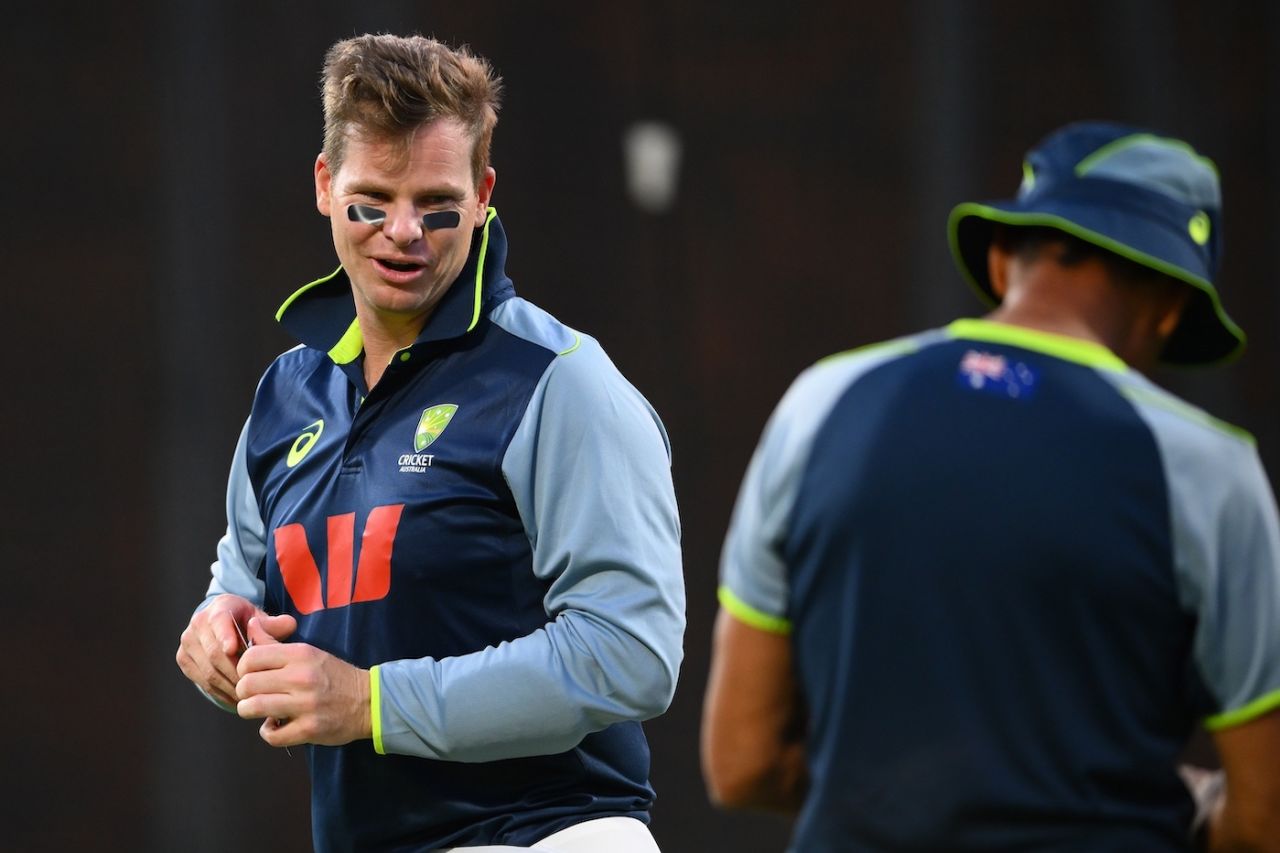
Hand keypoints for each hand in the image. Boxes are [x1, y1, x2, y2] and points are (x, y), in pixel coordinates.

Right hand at [176, 594, 271, 706]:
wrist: (222, 624)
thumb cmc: (247, 622)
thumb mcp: (262, 618)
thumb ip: (276, 623)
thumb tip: (289, 625)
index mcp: (219, 607)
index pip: (219, 621)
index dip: (225, 635)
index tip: (233, 649)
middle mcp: (198, 623)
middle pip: (215, 653)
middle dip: (235, 671)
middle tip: (254, 686)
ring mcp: (188, 642)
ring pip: (208, 670)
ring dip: (229, 686)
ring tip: (248, 696)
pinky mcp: (183, 658)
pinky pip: (201, 680)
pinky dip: (219, 692)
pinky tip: (236, 699)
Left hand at [235, 621, 370, 748]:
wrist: (369, 701)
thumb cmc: (333, 675)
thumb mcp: (308, 652)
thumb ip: (275, 642)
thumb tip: (250, 624)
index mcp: (301, 654)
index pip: (251, 657)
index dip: (243, 668)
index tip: (251, 675)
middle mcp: (302, 677)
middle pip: (247, 684)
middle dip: (244, 692)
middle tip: (253, 695)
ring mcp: (306, 705)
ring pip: (254, 708)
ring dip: (250, 711)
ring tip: (260, 710)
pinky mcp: (309, 729)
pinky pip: (272, 735)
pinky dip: (269, 732)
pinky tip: (276, 726)